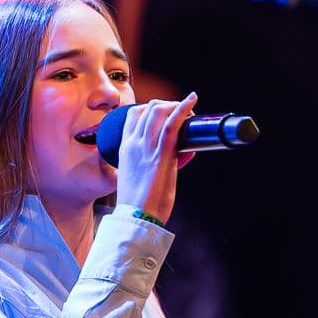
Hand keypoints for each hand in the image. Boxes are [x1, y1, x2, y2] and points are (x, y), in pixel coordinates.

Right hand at [114, 92, 197, 224]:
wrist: (138, 217)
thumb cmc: (139, 204)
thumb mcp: (136, 177)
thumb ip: (145, 165)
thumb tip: (164, 162)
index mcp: (125, 148)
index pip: (134, 115)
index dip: (151, 108)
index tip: (166, 114)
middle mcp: (134, 143)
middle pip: (149, 108)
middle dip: (167, 105)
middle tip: (182, 114)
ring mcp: (146, 146)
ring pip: (160, 111)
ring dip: (177, 105)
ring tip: (190, 111)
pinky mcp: (162, 153)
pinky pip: (172, 123)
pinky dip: (184, 107)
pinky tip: (193, 100)